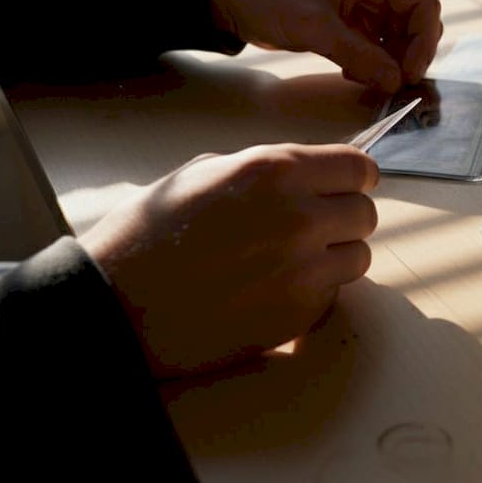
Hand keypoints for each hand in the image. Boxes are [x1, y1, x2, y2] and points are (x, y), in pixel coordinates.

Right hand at [79, 143, 378, 377]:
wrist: (115, 307)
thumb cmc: (147, 236)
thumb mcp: (203, 174)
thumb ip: (266, 170)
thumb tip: (310, 176)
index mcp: (275, 171)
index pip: (358, 168)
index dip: (354, 177)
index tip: (347, 186)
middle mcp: (299, 217)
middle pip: (366, 213)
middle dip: (345, 217)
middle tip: (315, 226)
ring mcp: (303, 270)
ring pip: (359, 257)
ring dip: (336, 256)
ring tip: (293, 260)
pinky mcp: (298, 314)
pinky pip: (332, 294)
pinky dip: (314, 291)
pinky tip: (272, 289)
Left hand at [210, 0, 442, 92]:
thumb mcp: (315, 27)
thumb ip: (360, 55)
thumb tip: (395, 81)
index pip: (423, 4)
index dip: (423, 43)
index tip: (409, 74)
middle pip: (417, 23)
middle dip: (408, 55)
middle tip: (392, 84)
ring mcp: (369, 1)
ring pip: (401, 38)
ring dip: (390, 63)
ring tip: (367, 79)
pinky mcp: (357, 19)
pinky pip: (381, 46)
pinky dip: (374, 63)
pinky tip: (352, 72)